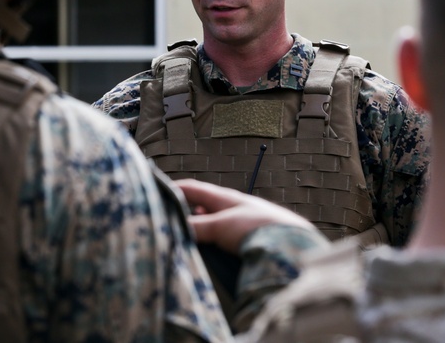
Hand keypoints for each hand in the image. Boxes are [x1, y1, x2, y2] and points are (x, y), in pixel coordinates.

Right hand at [175, 178, 317, 253]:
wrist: (291, 246)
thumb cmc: (259, 227)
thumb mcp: (222, 225)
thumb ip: (197, 226)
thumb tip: (174, 228)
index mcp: (224, 197)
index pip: (192, 188)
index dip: (173, 189)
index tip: (154, 194)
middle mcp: (229, 209)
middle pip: (198, 210)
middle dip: (182, 217)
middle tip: (164, 226)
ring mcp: (236, 226)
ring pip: (207, 228)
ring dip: (195, 235)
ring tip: (180, 244)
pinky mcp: (243, 244)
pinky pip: (217, 243)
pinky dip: (207, 247)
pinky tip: (202, 257)